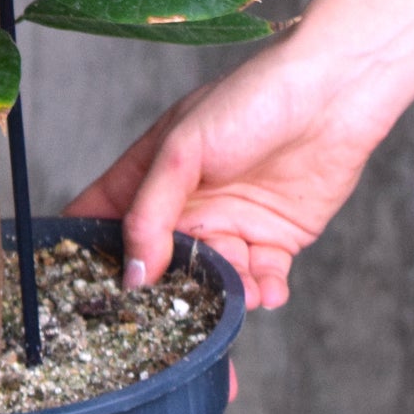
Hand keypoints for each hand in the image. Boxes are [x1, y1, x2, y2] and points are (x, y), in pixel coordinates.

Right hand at [64, 35, 384, 309]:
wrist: (333, 95)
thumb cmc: (250, 100)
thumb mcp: (183, 150)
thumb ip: (151, 212)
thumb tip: (133, 274)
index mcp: (151, 173)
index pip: (104, 216)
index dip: (87, 252)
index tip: (80, 291)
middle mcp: (187, 204)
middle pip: (160, 263)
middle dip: (165, 292)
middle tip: (172, 319)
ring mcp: (231, 223)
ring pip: (213, 281)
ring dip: (224, 296)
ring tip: (239, 293)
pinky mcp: (276, 238)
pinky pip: (261, 281)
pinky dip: (263, 293)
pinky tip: (269, 290)